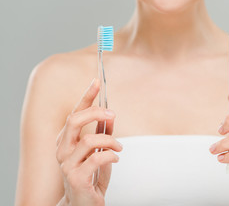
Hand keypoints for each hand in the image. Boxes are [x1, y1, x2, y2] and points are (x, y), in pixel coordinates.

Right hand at [55, 79, 122, 205]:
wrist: (83, 204)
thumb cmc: (91, 176)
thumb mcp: (98, 151)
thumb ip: (102, 134)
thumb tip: (110, 115)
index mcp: (67, 140)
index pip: (74, 113)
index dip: (86, 96)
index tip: (96, 81)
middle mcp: (63, 149)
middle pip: (74, 120)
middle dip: (96, 113)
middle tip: (112, 114)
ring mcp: (67, 164)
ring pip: (89, 140)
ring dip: (110, 140)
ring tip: (119, 146)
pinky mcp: (76, 177)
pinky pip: (97, 158)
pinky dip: (111, 155)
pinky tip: (116, 158)